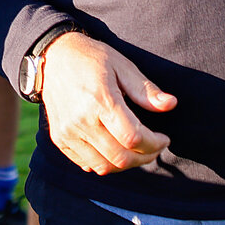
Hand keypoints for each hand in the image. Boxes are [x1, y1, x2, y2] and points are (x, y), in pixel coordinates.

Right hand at [37, 32, 176, 173]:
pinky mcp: (59, 139)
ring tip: (138, 152)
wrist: (53, 57)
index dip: (155, 144)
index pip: (133, 138)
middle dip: (145, 157)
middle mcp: (81, 121)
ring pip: (104, 167)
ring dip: (127, 165)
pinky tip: (116, 150)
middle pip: (121, 157)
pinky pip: (87, 164)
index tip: (164, 138)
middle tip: (155, 148)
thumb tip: (171, 104)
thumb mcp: (122, 66)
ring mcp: (68, 133)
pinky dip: (106, 164)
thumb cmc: (92, 59)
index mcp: (100, 100)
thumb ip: (146, 89)